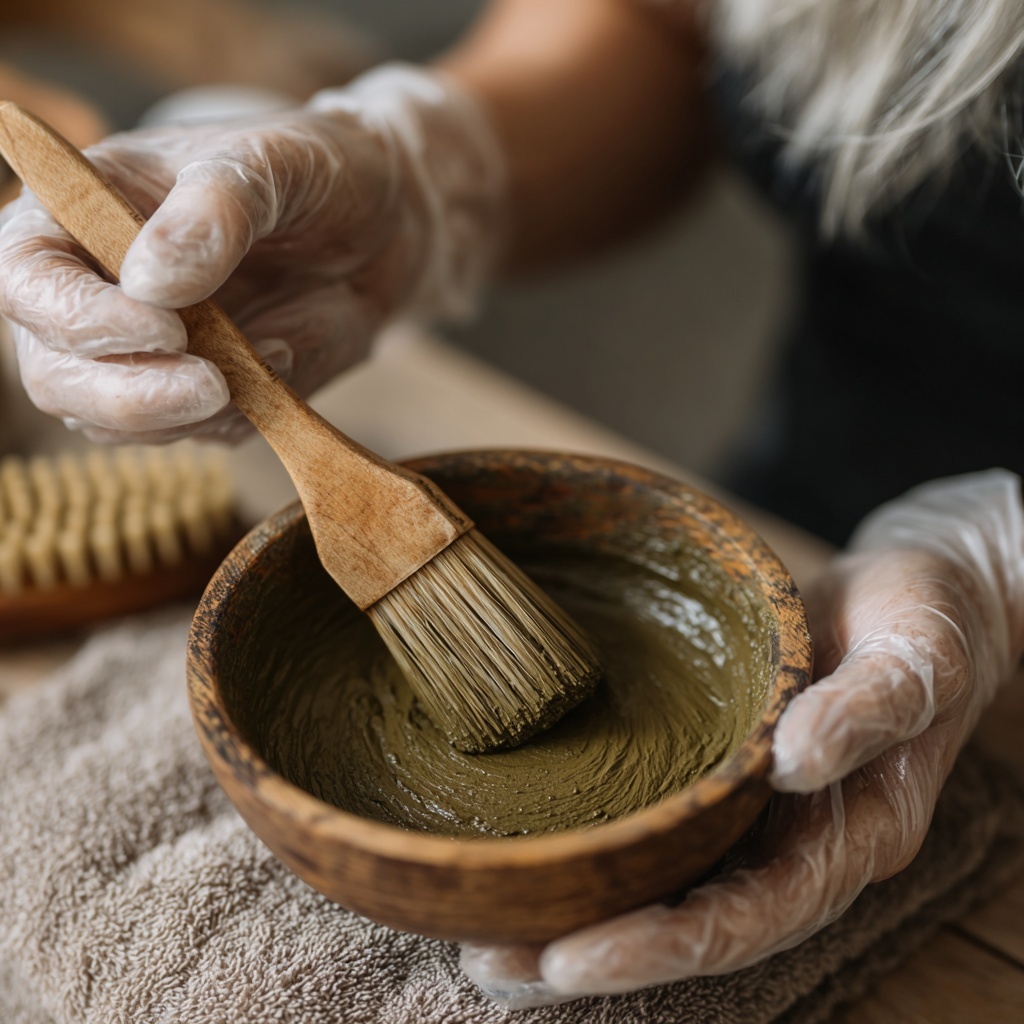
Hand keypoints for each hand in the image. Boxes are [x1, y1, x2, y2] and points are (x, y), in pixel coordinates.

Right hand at [0, 64, 504, 442]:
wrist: (385, 230)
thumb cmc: (321, 177)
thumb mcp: (279, 163)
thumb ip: (217, 208)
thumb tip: (149, 282)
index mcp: (85, 211)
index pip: (28, 276)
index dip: (78, 317)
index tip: (164, 328)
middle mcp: (99, 290)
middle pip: (53, 372)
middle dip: (126, 394)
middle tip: (212, 385)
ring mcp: (145, 352)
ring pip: (113, 421)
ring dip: (180, 416)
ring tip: (261, 361)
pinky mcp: (197, 394)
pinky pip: (193, 434)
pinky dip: (233, 420)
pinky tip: (279, 360)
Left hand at [462, 470, 1023, 1006]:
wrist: (917, 600)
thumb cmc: (926, 628)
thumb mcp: (918, 660)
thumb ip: (868, 712)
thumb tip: (798, 759)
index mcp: (847, 836)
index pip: (747, 918)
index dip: (661, 946)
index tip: (568, 961)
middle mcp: (792, 842)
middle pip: (689, 922)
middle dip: (593, 951)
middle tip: (488, 960)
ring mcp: (753, 812)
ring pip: (664, 885)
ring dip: (579, 914)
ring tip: (486, 935)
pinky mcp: (722, 774)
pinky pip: (659, 826)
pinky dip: (599, 852)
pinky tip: (538, 852)